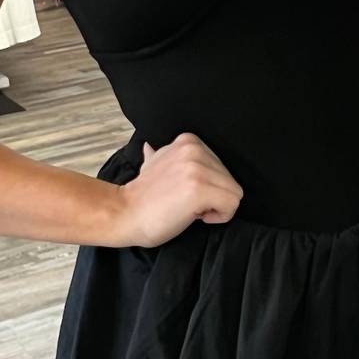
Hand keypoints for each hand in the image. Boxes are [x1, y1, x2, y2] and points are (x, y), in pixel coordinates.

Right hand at [114, 133, 242, 247]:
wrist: (124, 213)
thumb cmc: (142, 196)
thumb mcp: (151, 164)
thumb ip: (161, 155)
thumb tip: (150, 148)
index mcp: (188, 141)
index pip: (223, 168)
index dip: (209, 186)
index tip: (185, 193)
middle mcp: (194, 150)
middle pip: (231, 181)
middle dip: (214, 197)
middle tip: (187, 203)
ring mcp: (198, 169)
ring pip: (234, 194)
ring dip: (216, 207)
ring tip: (189, 208)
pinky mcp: (200, 189)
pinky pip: (232, 206)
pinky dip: (219, 217)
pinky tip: (195, 215)